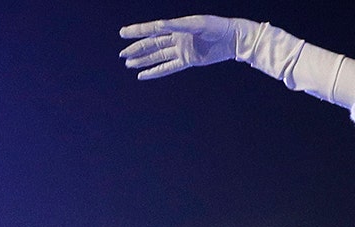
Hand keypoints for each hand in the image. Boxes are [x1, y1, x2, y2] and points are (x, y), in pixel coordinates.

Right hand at [118, 15, 257, 79]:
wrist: (233, 39)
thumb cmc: (216, 27)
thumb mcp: (197, 24)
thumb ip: (178, 25)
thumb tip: (160, 24)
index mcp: (176, 27)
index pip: (152, 29)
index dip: (137, 31)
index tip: (122, 33)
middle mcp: (176, 38)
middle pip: (151, 44)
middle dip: (136, 49)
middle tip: (122, 54)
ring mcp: (181, 50)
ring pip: (157, 56)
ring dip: (143, 60)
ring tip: (129, 63)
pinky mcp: (189, 60)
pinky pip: (169, 67)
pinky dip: (157, 71)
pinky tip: (144, 74)